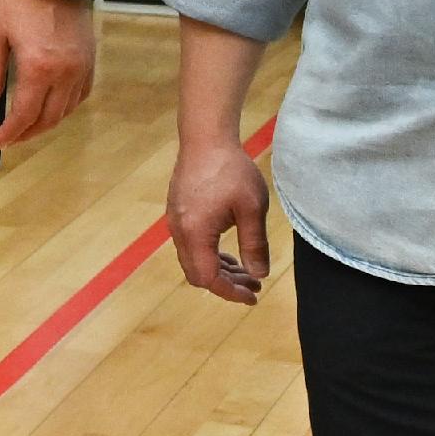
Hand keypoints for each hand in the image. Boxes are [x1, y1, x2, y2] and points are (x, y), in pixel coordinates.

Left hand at [0, 0, 95, 147]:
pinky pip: (82, 94)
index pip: (25, 114)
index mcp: (38, 67)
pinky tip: (52, 108)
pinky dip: (67, 107)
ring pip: (67, 110)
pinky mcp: (90, 59)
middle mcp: (65, 72)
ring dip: (47, 123)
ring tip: (28, 127)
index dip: (11, 132)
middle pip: (49, 118)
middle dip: (28, 133)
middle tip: (11, 138)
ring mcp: (82, 67)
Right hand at [169, 135, 273, 303]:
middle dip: (226, 284)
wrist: (205, 139)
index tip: (253, 295)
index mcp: (196, 234)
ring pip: (193, 260)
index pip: (209, 278)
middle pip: (197, 274)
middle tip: (254, 284)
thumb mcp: (251, 209)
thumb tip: (259, 274)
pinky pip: (190, 245)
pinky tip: (228, 250)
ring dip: (218, 269)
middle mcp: (180, 232)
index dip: (230, 292)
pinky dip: (209, 255)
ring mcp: (175, 222)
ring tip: (246, 269)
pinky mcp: (178, 213)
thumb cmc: (231, 171)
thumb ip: (255, 244)